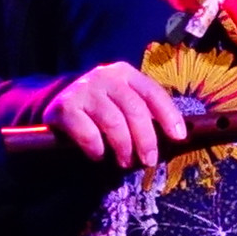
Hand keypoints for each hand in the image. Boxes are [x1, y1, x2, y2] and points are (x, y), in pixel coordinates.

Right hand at [42, 64, 193, 170]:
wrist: (58, 103)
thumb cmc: (100, 107)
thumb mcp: (122, 101)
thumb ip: (144, 112)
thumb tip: (176, 137)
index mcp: (124, 73)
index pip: (152, 93)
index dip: (168, 115)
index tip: (179, 137)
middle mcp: (105, 76)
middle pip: (135, 109)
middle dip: (146, 139)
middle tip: (149, 161)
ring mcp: (84, 90)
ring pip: (113, 122)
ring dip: (123, 147)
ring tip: (125, 162)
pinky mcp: (65, 107)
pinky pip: (88, 133)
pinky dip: (97, 148)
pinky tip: (98, 155)